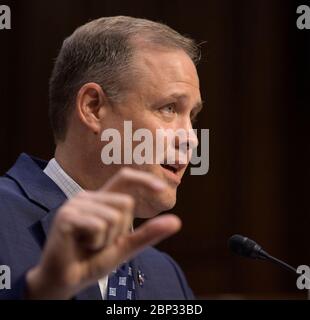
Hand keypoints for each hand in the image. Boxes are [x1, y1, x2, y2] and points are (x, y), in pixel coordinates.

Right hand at [25, 168, 180, 298]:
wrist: (66, 280)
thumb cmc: (93, 260)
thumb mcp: (125, 246)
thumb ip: (148, 233)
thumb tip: (177, 221)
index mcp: (102, 200)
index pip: (125, 178)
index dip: (144, 179)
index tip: (161, 188)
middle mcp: (89, 197)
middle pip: (126, 203)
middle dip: (120, 230)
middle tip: (101, 242)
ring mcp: (76, 204)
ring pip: (114, 216)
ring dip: (107, 240)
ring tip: (90, 245)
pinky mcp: (67, 216)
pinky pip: (99, 226)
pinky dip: (96, 243)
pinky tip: (81, 246)